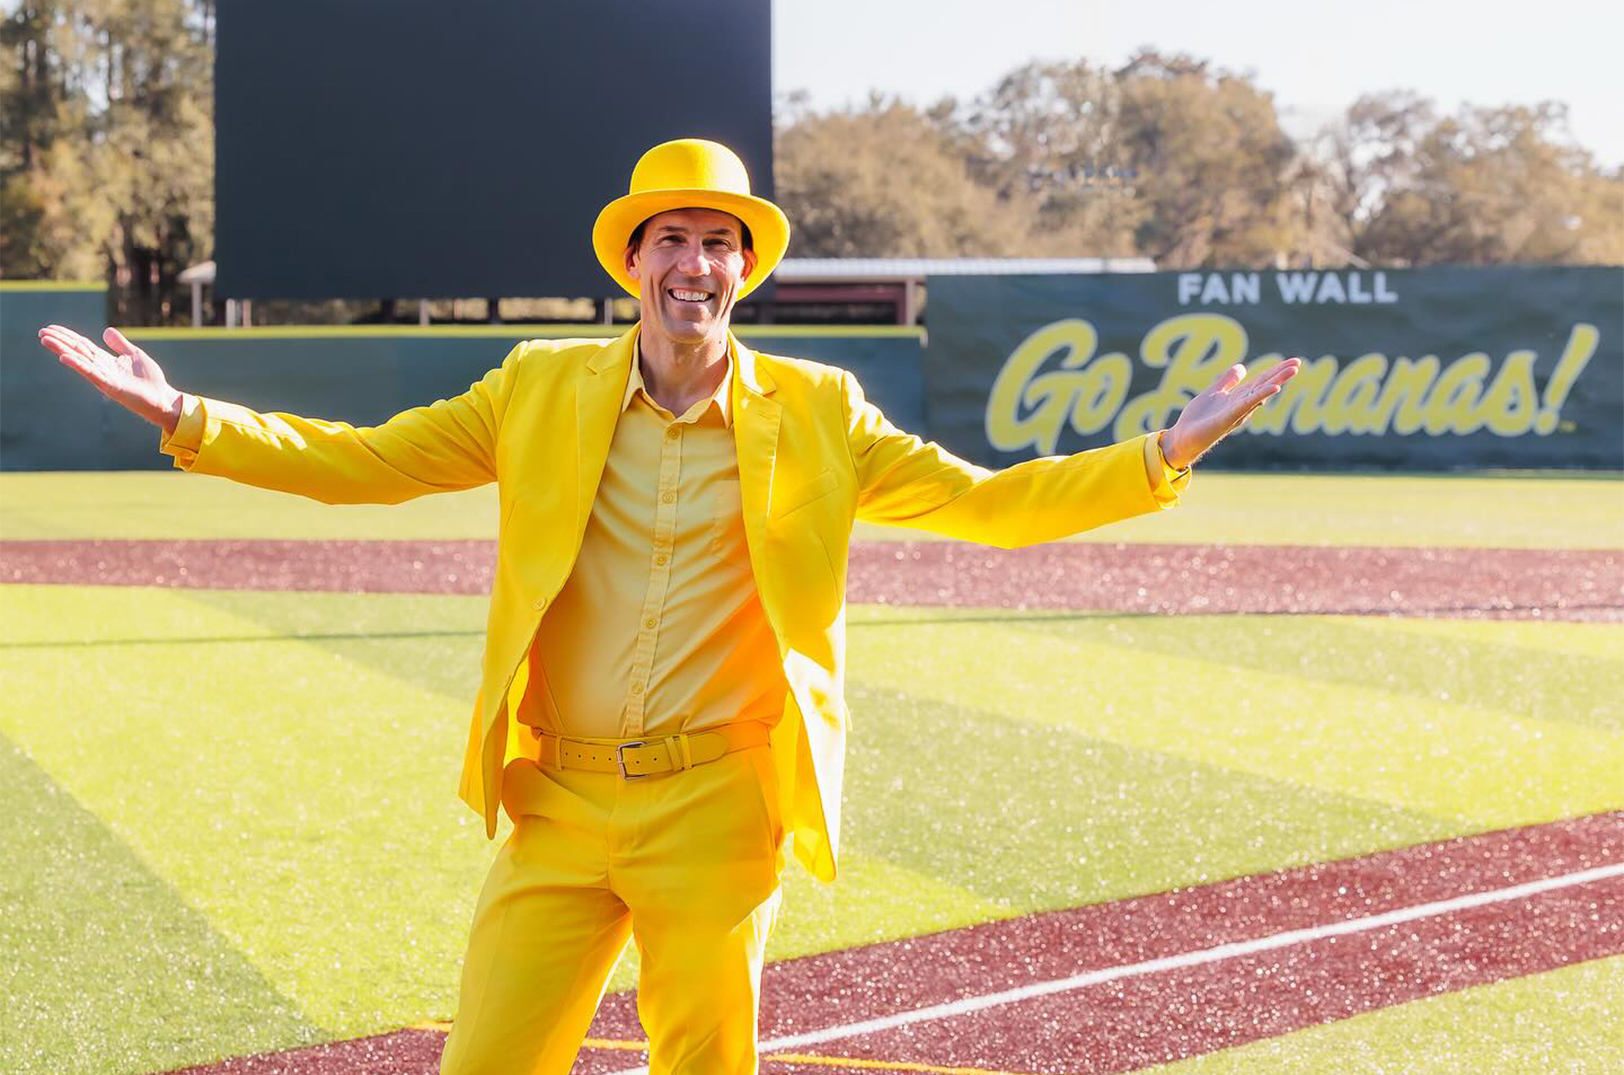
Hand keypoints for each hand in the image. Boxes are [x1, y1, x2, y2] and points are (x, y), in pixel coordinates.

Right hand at [38, 324, 183, 433]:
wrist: (163, 397)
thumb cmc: (150, 379)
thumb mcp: (134, 355)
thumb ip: (120, 344)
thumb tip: (106, 331)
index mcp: (105, 360)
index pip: (82, 345)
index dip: (67, 336)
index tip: (51, 328)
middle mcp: (101, 368)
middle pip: (76, 351)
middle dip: (59, 341)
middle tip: (41, 332)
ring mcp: (104, 377)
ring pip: (79, 360)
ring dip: (62, 349)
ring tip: (46, 340)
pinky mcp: (110, 386)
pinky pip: (92, 374)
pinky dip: (78, 365)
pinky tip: (65, 358)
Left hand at [1160, 358, 1301, 470]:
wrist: (1183, 438)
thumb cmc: (1198, 419)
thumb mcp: (1213, 393)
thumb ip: (1227, 381)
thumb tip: (1243, 367)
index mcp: (1239, 398)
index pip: (1261, 382)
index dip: (1275, 371)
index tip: (1293, 362)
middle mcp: (1241, 406)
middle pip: (1264, 386)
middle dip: (1281, 374)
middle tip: (1298, 363)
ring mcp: (1236, 413)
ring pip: (1260, 394)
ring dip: (1276, 381)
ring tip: (1292, 371)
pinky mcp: (1226, 419)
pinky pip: (1245, 406)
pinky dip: (1259, 396)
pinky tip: (1273, 389)